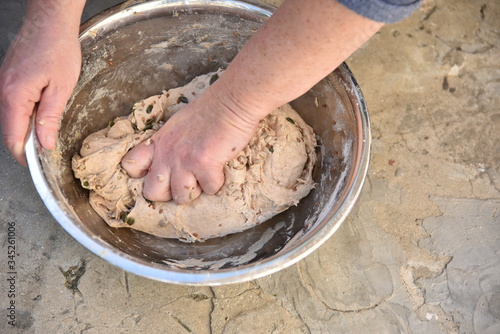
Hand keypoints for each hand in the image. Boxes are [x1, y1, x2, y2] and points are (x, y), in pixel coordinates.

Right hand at [0, 22, 80, 164]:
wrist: (49, 23)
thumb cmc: (58, 49)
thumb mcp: (61, 89)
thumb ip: (50, 118)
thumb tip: (45, 144)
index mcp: (15, 96)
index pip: (13, 136)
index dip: (24, 154)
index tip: (36, 164)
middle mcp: (3, 91)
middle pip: (9, 129)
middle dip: (26, 143)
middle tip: (46, 150)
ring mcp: (3, 84)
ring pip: (11, 117)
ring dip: (26, 128)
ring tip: (47, 133)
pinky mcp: (8, 79)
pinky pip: (13, 104)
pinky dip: (25, 114)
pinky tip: (40, 114)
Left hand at [121, 87, 261, 204]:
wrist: (232, 101)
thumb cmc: (211, 110)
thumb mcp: (179, 125)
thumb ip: (171, 143)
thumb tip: (174, 160)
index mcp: (159, 141)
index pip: (131, 166)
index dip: (141, 177)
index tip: (158, 175)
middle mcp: (166, 153)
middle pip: (152, 192)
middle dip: (168, 194)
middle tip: (184, 183)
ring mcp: (184, 160)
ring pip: (181, 197)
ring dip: (195, 192)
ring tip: (204, 177)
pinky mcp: (204, 165)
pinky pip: (209, 189)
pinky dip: (217, 183)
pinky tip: (220, 168)